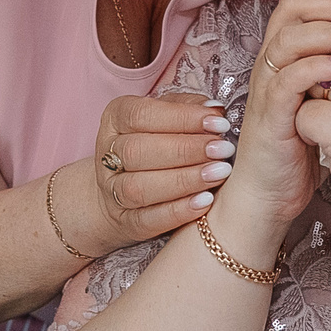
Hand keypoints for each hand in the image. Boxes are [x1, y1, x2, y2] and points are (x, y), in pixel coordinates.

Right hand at [82, 93, 233, 251]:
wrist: (125, 193)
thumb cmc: (156, 145)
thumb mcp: (166, 118)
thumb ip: (187, 109)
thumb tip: (216, 110)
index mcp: (115, 118)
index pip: (142, 114)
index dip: (182, 118)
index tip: (219, 123)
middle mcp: (108, 153)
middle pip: (138, 151)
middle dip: (186, 150)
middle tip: (223, 150)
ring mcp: (111, 191)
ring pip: (139, 187)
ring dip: (184, 181)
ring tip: (219, 174)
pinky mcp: (124, 221)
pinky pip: (147, 219)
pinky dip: (177, 212)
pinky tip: (206, 202)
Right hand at [218, 0, 330, 231]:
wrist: (274, 193)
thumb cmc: (305, 143)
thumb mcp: (329, 93)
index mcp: (290, 49)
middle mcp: (274, 60)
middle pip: (294, 4)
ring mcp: (269, 86)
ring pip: (290, 36)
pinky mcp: (270, 115)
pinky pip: (289, 78)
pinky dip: (320, 67)